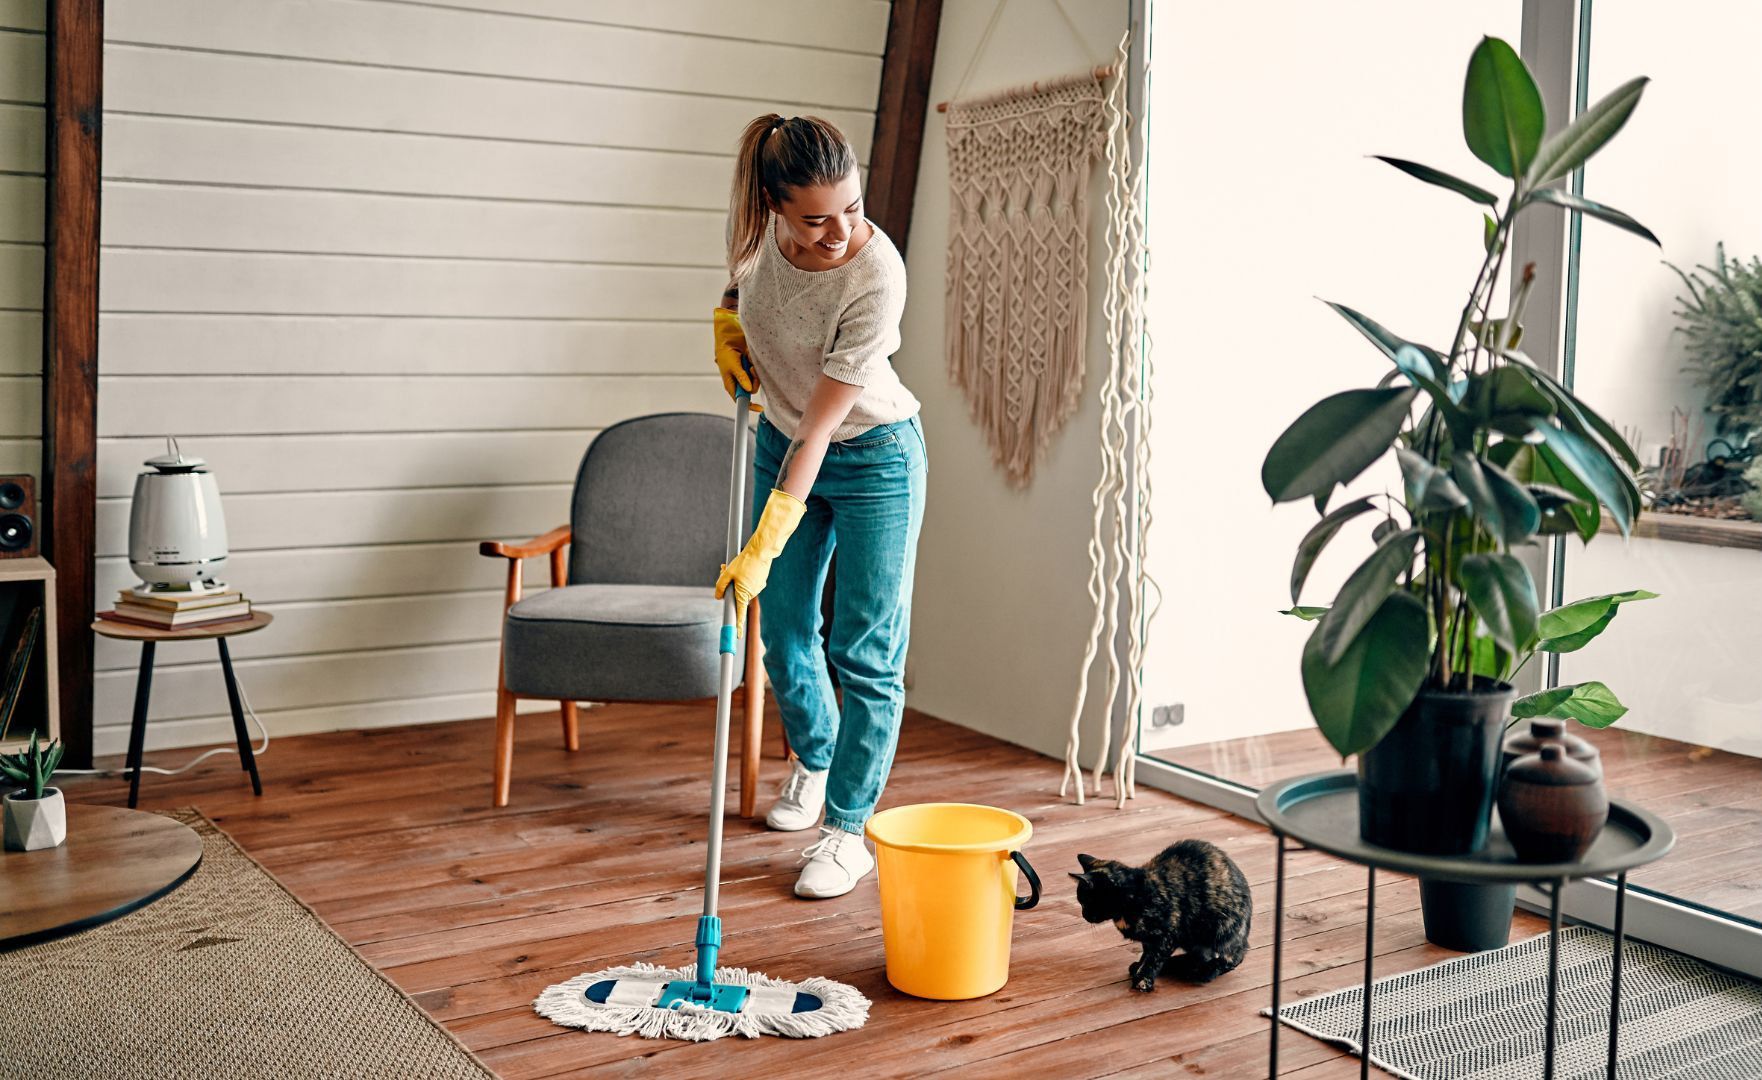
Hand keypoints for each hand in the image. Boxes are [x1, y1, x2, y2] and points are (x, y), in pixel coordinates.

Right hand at [712, 307, 762, 410]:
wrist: (730, 334)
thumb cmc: (726, 351)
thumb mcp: (731, 365)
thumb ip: (741, 377)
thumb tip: (749, 391)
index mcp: (731, 384)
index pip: (739, 399)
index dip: (748, 406)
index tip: (758, 408)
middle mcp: (740, 381)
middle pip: (751, 390)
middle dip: (753, 382)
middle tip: (751, 370)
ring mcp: (747, 374)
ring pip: (756, 381)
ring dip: (755, 373)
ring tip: (749, 362)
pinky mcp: (753, 367)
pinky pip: (759, 372)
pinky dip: (756, 366)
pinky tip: (751, 359)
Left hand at [714, 488, 805, 633]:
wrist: (762, 550)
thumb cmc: (745, 562)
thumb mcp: (728, 573)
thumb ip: (721, 586)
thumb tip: (718, 596)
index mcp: (743, 594)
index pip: (739, 614)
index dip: (737, 626)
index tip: (737, 636)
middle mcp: (752, 593)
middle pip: (737, 596)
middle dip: (729, 587)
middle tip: (723, 570)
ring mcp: (757, 588)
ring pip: (742, 588)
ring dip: (735, 580)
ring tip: (733, 565)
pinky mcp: (760, 581)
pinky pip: (748, 582)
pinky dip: (743, 577)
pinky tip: (743, 566)